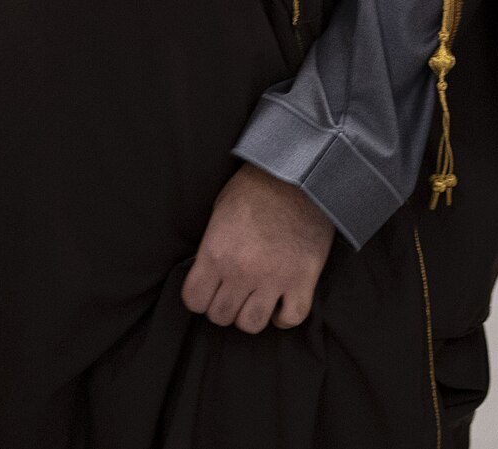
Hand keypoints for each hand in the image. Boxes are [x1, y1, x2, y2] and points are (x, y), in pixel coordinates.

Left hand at [182, 164, 333, 332]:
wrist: (301, 172)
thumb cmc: (258, 186)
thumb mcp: (221, 210)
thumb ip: (213, 247)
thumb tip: (209, 272)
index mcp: (217, 252)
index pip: (194, 300)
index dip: (200, 297)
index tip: (209, 288)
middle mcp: (242, 271)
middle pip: (221, 316)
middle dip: (224, 305)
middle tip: (234, 290)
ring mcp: (274, 278)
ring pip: (251, 324)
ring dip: (251, 314)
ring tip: (256, 298)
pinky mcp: (303, 279)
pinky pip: (291, 318)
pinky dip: (285, 316)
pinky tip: (281, 303)